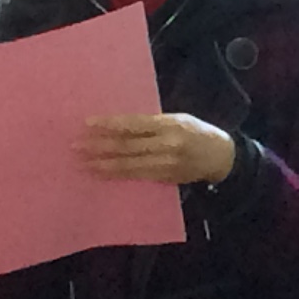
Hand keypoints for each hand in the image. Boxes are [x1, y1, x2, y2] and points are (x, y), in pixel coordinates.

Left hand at [80, 114, 235, 185]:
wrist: (222, 157)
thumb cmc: (197, 132)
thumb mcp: (179, 119)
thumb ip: (152, 123)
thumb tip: (119, 125)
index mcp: (170, 124)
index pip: (133, 124)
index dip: (109, 125)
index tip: (87, 123)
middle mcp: (167, 145)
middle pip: (127, 146)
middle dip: (99, 146)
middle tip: (75, 146)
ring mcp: (166, 164)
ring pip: (128, 165)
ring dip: (103, 164)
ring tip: (82, 163)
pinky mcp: (165, 178)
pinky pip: (136, 177)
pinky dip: (117, 175)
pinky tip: (102, 174)